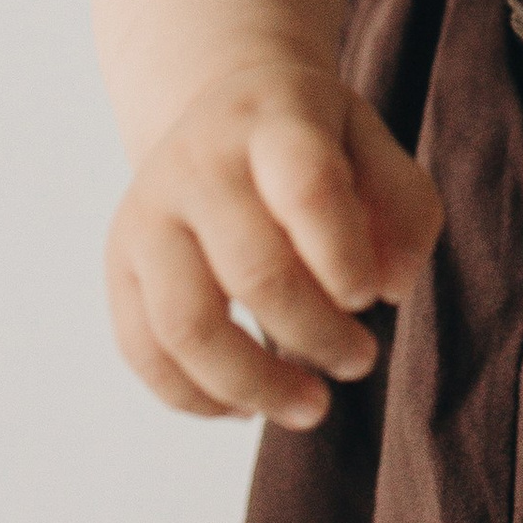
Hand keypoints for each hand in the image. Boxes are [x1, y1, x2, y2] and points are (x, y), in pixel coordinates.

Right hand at [106, 57, 442, 428]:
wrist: (223, 116)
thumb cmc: (314, 146)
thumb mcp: (373, 147)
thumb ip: (403, 209)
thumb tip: (390, 287)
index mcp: (274, 120)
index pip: (308, 186)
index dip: (343, 255)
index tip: (371, 298)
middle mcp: (199, 161)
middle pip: (253, 269)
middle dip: (317, 334)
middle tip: (360, 359)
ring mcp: (148, 212)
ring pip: (188, 326)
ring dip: (257, 384)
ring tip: (312, 406)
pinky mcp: (119, 262)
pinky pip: (144, 351)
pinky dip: (196, 399)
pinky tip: (248, 406)